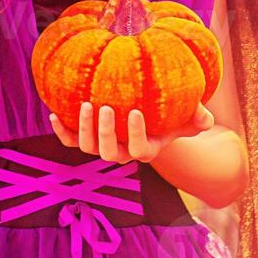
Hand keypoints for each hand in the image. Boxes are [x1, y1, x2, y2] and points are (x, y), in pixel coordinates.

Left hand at [50, 103, 214, 163]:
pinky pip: (69, 141)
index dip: (135, 134)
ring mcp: (101, 147)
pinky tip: (53, 113)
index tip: (135, 111)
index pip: (139, 150)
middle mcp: (121, 153)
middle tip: (104, 107)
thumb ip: (198, 118)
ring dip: (83, 129)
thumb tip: (205, 116)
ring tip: (85, 105)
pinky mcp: (84, 138)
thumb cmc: (169, 117)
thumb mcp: (187, 118)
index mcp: (144, 149)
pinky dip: (60, 131)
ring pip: (88, 147)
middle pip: (109, 153)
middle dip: (105, 132)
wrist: (146, 118)